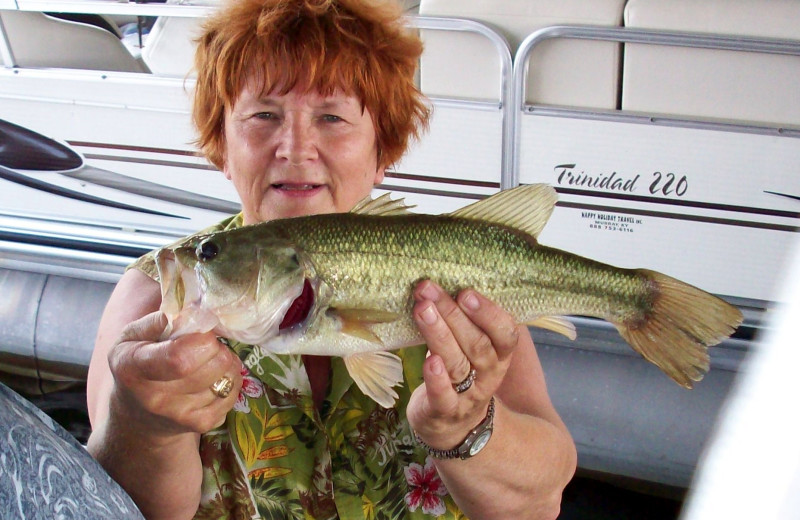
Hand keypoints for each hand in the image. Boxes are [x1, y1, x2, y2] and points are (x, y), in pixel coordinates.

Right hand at [107, 311, 242, 437]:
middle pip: (214, 364)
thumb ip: (155, 321)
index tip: (201, 331)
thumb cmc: (136, 366)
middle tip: (205, 345)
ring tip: (209, 360)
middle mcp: (155, 397)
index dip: (202, 339)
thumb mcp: (131, 338)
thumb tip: (186, 312)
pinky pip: (232, 394)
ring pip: (228, 378)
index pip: (180, 357)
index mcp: (133, 368)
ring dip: (226, 363)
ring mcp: (180, 415)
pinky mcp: (201, 424)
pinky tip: (213, 378)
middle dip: (217, 347)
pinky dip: (230, 381)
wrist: (137, 419)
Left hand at [406, 281, 519, 450]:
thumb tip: (448, 280)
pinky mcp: (445, 412)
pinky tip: (429, 361)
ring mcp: (469, 395)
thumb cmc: (462, 374)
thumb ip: (469, 322)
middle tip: (429, 290)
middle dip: (453, 314)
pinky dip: (437, 379)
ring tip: (422, 310)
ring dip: (439, 334)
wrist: (454, 428)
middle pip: (477, 343)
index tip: (465, 291)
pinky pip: (444, 396)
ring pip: (458, 364)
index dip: (488, 312)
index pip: (505, 332)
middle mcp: (489, 374)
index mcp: (499, 354)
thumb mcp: (473, 349)